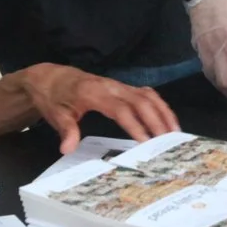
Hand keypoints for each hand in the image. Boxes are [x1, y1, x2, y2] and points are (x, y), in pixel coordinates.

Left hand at [18, 64, 179, 152]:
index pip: (121, 110)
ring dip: (164, 113)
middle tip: (169, 142)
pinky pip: (146, 93)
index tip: (146, 143)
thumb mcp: (55, 115)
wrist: (51, 77)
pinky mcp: (123, 87)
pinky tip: (167, 120)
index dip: (135, 126)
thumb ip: (66, 131)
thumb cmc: (54, 98)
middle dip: (157, 121)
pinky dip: (160, 106)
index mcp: (94, 94)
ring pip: (148, 95)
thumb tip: (68, 148)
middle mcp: (111, 87)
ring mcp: (119, 85)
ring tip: (175, 133)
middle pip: (141, 101)